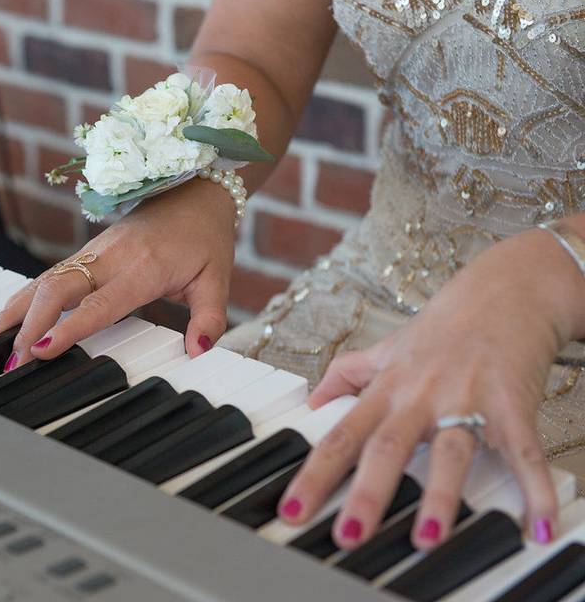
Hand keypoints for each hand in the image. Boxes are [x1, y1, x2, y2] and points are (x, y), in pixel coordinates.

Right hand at [0, 177, 236, 369]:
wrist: (196, 188)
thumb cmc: (205, 236)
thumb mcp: (217, 278)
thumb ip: (209, 317)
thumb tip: (199, 350)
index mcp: (143, 268)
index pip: (98, 304)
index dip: (68, 328)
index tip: (41, 349)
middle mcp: (110, 258)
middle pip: (58, 289)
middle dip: (29, 325)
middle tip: (12, 361)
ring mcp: (94, 252)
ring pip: (45, 279)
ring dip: (16, 311)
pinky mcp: (86, 252)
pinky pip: (49, 275)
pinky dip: (24, 298)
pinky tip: (5, 317)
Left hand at [277, 227, 584, 550]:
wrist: (505, 291)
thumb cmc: (444, 327)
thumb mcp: (387, 349)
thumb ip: (348, 375)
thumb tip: (312, 401)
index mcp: (386, 389)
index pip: (340, 436)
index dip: (314, 474)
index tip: (290, 510)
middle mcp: (419, 396)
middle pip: (386, 446)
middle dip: (366, 493)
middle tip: (347, 537)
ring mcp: (466, 400)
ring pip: (449, 451)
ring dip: (439, 496)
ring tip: (426, 539)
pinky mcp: (512, 404)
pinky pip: (523, 451)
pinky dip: (534, 487)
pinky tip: (538, 525)